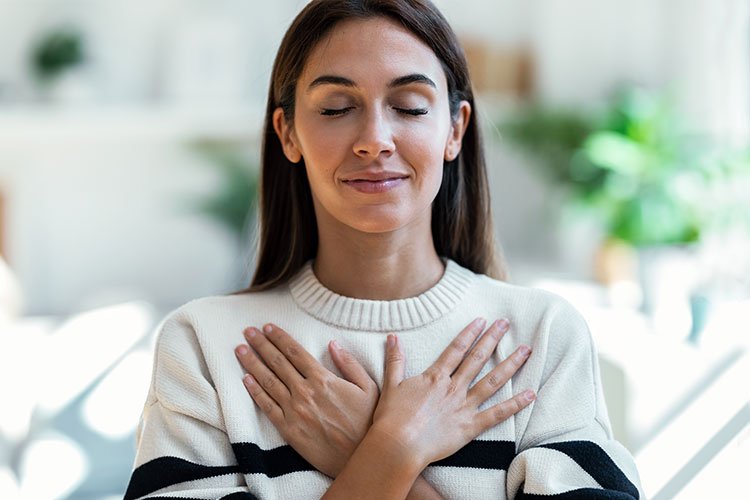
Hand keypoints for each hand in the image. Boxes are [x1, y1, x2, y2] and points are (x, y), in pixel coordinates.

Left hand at [235, 324, 378, 476]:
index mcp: (324, 379)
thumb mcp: (370, 388)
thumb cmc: (368, 423)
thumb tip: (333, 344)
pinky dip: (255, 392)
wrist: (360, 459)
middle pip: (277, 362)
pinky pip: (267, 407)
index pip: (295, 352)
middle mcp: (305, 392)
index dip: (279, 337)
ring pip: (268, 381)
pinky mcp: (289, 430)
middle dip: (261, 344)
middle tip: (247, 332)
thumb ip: (350, 364)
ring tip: (240, 350)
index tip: (267, 327)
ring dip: (252, 363)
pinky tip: (245, 380)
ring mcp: (295, 411)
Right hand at [371, 318, 534, 469]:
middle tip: (506, 323)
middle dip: (493, 339)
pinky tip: (530, 394)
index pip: (456, 349)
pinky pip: (497, 414)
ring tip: (526, 350)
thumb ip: (395, 360)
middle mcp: (453, 388)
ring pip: (493, 381)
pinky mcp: (470, 427)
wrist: (398, 446)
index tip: (481, 320)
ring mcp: (464, 406)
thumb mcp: (390, 385)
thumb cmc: (391, 418)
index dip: (469, 333)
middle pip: (477, 359)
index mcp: (435, 377)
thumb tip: (392, 337)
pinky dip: (515, 404)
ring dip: (510, 364)